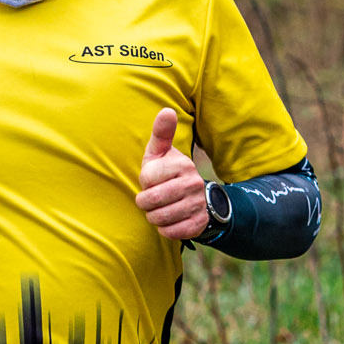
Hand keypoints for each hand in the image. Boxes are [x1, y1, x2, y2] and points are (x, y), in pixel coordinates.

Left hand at [136, 107, 207, 240]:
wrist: (197, 198)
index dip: (144, 183)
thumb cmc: (168, 172)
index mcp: (182, 164)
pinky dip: (165, 229)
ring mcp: (198, 205)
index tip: (151, 181)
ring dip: (153, 217)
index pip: (146, 179)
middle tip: (150, 199)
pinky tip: (169, 221)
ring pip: (160, 218)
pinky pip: (171, 232)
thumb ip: (161, 133)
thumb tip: (167, 110)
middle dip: (145, 203)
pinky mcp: (199, 223)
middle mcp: (193, 183)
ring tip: (158, 209)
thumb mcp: (161, 152)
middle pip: (151, 200)